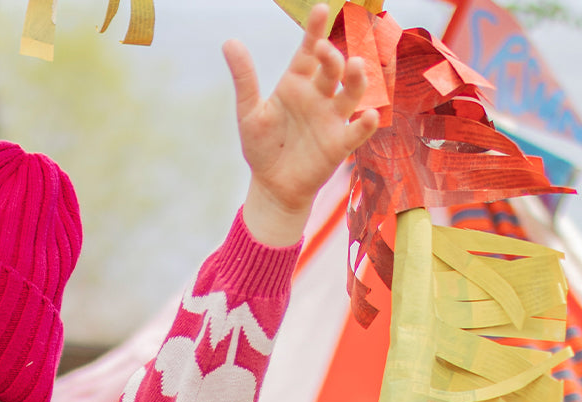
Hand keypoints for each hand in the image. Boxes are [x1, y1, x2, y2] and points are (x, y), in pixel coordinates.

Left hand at [226, 5, 378, 245]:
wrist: (272, 186)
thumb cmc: (262, 147)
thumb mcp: (249, 112)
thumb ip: (244, 78)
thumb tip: (229, 42)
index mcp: (297, 84)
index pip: (309, 51)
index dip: (315, 31)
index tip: (322, 9)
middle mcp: (319, 96)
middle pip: (332, 68)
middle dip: (332, 56)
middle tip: (323, 49)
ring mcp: (332, 118)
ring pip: (352, 92)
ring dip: (357, 79)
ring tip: (355, 67)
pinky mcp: (340, 143)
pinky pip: (357, 131)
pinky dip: (366, 123)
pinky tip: (369, 115)